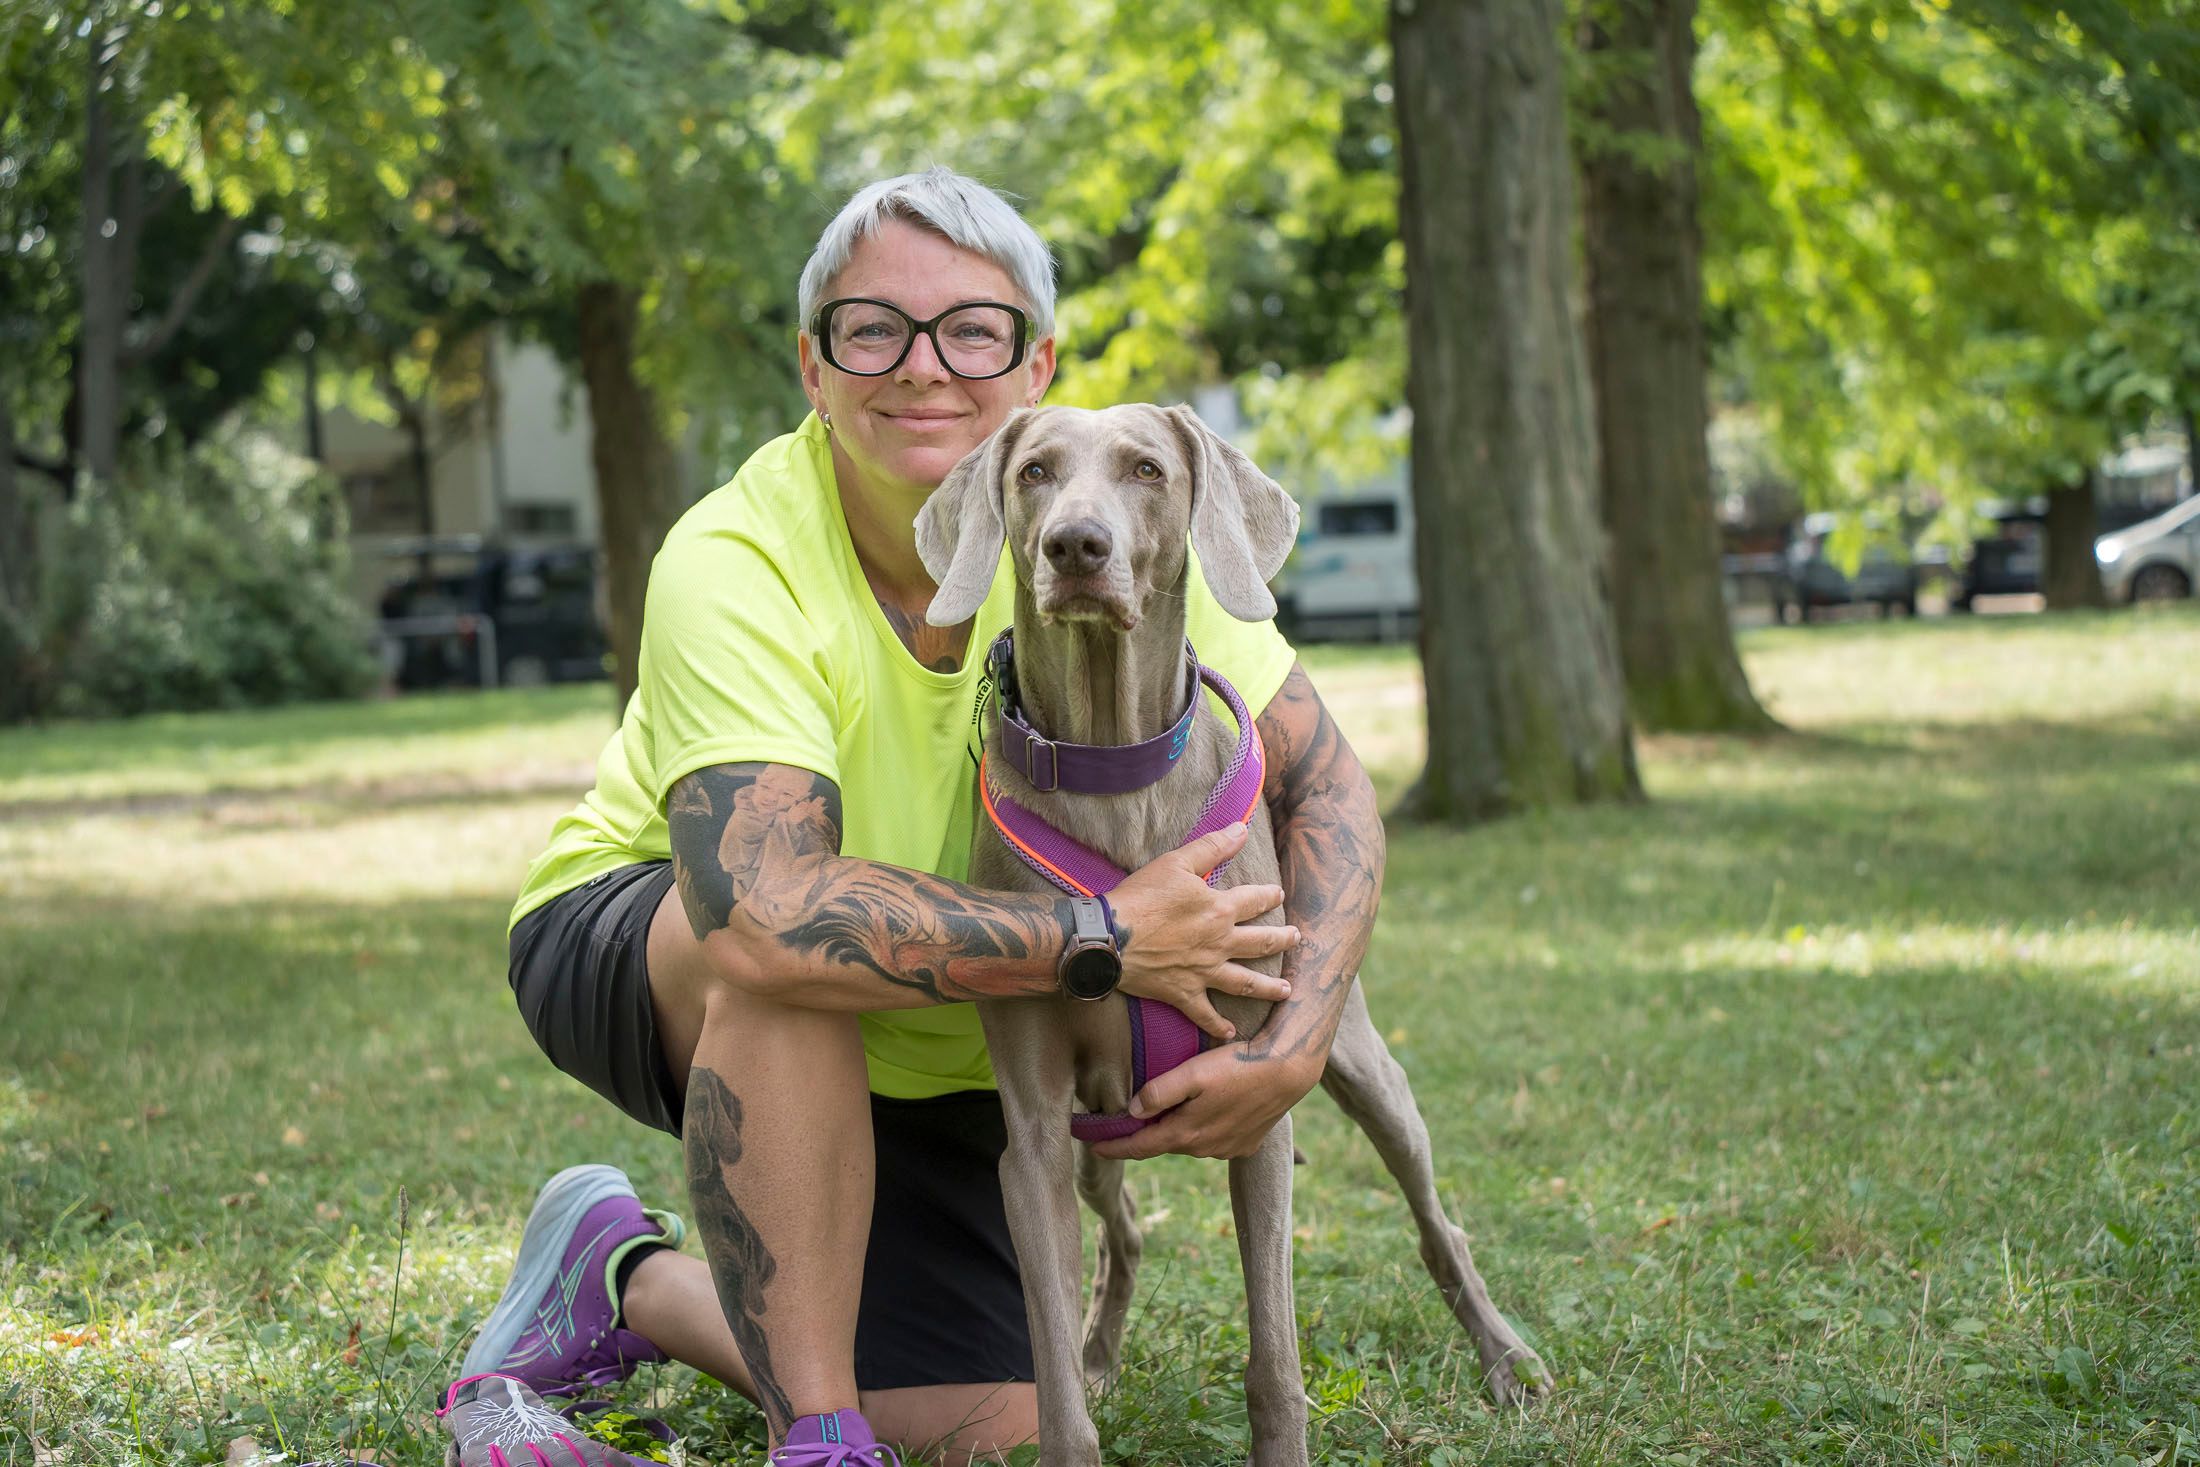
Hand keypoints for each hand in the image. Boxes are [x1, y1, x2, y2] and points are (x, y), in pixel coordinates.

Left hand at [1090, 1042, 1319, 1159]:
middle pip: (1165, 1143)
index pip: (1141, 1147)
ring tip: (1165, 1115)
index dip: (1115, 1148)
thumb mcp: (1193, 1072)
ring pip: (1191, 1142)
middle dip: (1144, 1136)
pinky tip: (1206, 1114)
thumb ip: (1160, 1092)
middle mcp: (1206, 1149)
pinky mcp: (1247, 1144)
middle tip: (1123, 1125)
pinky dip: (1203, 1131)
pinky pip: (1215, 1141)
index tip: (1093, 1147)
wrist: (1289, 1069)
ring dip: (1176, 1131)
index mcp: (1187, 1133)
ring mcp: (1228, 1149)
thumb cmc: (1238, 1064)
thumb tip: (1131, 1111)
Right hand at [1104, 822, 1296, 1040]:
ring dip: (1268, 988)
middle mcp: (1219, 943)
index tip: (1280, 895)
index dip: (1270, 896)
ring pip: (1245, 983)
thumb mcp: (1176, 862)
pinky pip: (1205, 1013)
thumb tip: (1242, 828)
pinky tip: (1231, 1033)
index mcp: (1220, 910)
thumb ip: (1212, 847)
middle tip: (1297, 939)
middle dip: (1282, 940)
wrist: (1109, 937)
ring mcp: (1203, 972)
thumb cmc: (1141, 897)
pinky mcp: (1183, 993)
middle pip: (1261, 944)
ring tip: (1286, 991)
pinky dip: (1218, 1024)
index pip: (1255, 901)